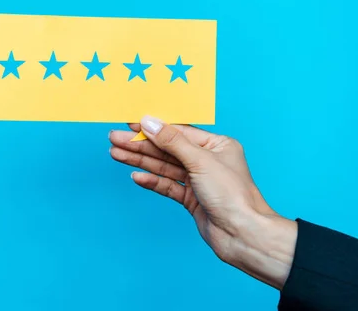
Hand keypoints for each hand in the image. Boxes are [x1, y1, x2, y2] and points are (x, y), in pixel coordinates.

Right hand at [109, 116, 297, 288]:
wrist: (243, 235)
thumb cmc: (233, 195)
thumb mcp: (200, 161)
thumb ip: (171, 141)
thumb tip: (149, 122)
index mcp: (217, 145)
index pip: (179, 131)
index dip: (153, 127)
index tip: (130, 122)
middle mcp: (208, 160)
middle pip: (167, 148)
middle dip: (140, 144)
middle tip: (115, 138)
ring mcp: (199, 180)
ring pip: (164, 167)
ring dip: (140, 160)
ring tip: (116, 154)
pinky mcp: (192, 199)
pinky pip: (167, 186)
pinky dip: (151, 181)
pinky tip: (136, 176)